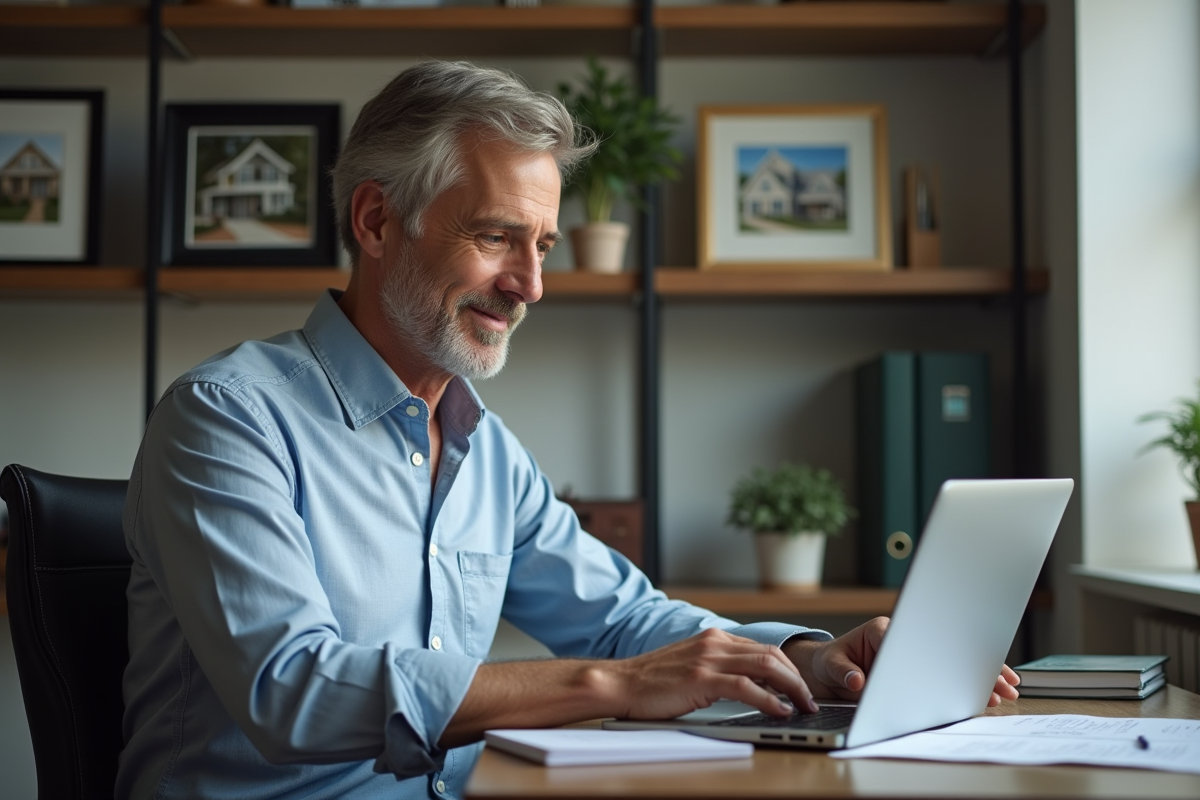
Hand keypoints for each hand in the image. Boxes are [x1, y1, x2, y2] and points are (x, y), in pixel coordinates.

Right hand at [608, 628, 820, 720]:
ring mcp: (708, 659)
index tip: (800, 688)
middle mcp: (714, 643)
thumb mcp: (691, 666)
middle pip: (772, 654)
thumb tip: (751, 688)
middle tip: (809, 700)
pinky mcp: (700, 678)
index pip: (764, 649)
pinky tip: (780, 711)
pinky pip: (745, 687)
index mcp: (714, 638)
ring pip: (765, 666)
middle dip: (797, 679)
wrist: (620, 683)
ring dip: (791, 688)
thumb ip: (718, 669)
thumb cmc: (652, 682)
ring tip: (803, 706)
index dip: (788, 669)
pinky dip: (768, 699)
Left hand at [783, 617, 1021, 706]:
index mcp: (883, 630)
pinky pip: (948, 670)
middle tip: (999, 681)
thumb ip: (844, 673)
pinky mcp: (919, 665)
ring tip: (1007, 688)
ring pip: (952, 658)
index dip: (936, 652)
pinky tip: (994, 690)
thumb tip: (859, 682)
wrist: (827, 668)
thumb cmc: (830, 663)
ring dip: (980, 674)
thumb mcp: (831, 666)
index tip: (957, 664)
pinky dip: (970, 680)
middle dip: (971, 664)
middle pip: (943, 646)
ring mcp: (915, 650)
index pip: (913, 637)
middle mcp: (904, 636)